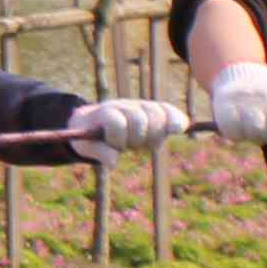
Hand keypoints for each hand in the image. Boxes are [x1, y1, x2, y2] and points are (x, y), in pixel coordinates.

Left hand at [60, 96, 187, 161]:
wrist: (91, 123)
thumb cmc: (89, 137)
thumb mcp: (86, 146)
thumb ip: (98, 152)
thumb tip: (113, 162)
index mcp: (106, 111)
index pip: (118, 123)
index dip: (117, 138)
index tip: (114, 145)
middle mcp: (124, 105)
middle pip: (139, 120)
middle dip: (136, 138)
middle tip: (131, 145)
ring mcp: (139, 106)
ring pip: (156, 115)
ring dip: (153, 133)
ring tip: (145, 141)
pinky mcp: (154, 111)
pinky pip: (169, 111)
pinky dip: (175, 119)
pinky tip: (180, 128)